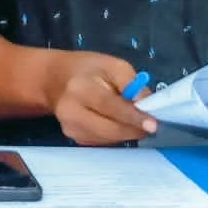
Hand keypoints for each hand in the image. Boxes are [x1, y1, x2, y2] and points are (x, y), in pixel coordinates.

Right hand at [39, 51, 155, 145]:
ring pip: (108, 138)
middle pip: (108, 128)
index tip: (152, 124)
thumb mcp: (113, 65)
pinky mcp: (74, 138)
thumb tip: (146, 105)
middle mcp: (70, 111)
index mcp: (79, 88)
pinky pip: (103, 141)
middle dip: (133, 129)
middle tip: (152, 126)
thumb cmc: (88, 69)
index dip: (131, 116)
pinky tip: (117, 122)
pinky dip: (116, 135)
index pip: (108, 105)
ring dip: (126, 132)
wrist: (55, 80)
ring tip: (135, 121)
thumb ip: (131, 82)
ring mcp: (70, 128)